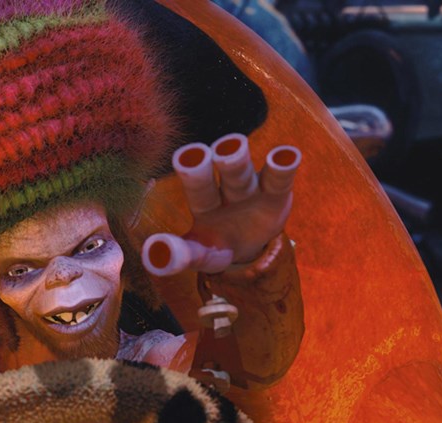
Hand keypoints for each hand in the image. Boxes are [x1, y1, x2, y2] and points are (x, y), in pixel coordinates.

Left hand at [142, 133, 299, 275]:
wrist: (247, 250)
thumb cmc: (216, 246)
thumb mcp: (200, 254)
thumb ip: (180, 254)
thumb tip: (153, 255)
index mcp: (204, 203)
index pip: (198, 189)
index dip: (193, 175)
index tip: (185, 159)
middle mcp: (226, 190)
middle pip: (225, 173)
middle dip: (224, 161)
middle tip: (220, 151)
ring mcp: (252, 189)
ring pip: (248, 174)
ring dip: (245, 163)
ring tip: (240, 149)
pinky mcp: (276, 194)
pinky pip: (279, 179)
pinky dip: (284, 167)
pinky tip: (288, 156)